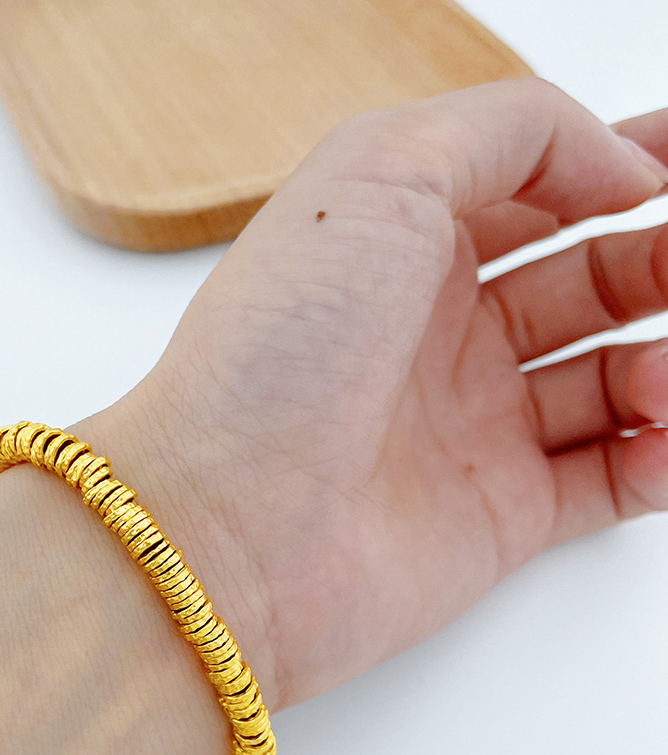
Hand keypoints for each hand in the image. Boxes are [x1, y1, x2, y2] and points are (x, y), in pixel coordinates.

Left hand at [76, 78, 667, 712]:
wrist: (228, 524)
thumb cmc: (274, 353)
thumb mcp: (377, 174)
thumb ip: (511, 133)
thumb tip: (620, 168)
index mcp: (404, 244)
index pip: (541, 188)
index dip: (625, 168)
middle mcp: (439, 332)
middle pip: (592, 280)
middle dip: (659, 263)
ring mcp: (470, 424)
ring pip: (614, 379)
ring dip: (666, 364)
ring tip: (660, 371)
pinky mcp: (497, 514)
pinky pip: (613, 479)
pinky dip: (660, 456)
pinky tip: (661, 436)